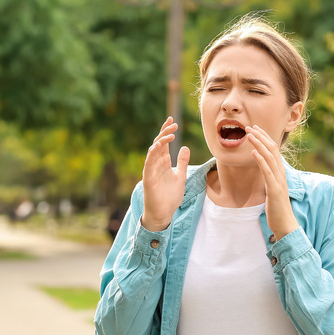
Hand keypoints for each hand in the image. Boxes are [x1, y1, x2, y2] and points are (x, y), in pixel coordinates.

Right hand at [141, 117, 190, 231]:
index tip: (173, 120)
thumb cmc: (170, 197)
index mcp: (163, 162)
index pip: (164, 143)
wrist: (164, 213)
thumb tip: (185, 148)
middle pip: (159, 143)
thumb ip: (182, 163)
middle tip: (174, 123)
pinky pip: (149, 163)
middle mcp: (156, 164)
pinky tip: (157, 146)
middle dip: (165, 132)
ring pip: (153, 151)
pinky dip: (152, 154)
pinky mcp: (148, 178)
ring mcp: (151, 170)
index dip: (167, 131)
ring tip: (170, 134)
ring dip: (161, 141)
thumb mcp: (181, 177)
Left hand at [246, 125, 299, 240]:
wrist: (285, 224)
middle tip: (249, 126)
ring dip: (259, 144)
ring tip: (249, 134)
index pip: (273, 150)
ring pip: (270, 157)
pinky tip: (253, 152)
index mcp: (280, 173)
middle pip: (272, 149)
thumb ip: (268, 178)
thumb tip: (262, 170)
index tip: (255, 129)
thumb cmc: (277, 208)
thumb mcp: (271, 189)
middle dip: (260, 136)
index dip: (264, 138)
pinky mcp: (275, 190)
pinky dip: (261, 160)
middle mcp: (281, 173)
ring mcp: (279, 181)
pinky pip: (267, 172)